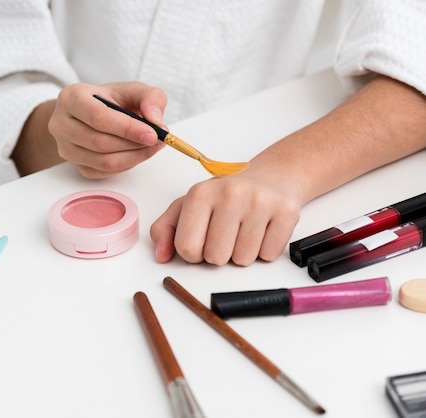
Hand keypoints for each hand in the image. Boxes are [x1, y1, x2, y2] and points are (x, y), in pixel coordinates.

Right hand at [48, 82, 167, 177]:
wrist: (92, 115)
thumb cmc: (112, 101)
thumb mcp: (133, 90)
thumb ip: (150, 97)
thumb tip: (155, 120)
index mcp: (71, 97)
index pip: (98, 117)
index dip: (127, 128)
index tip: (152, 134)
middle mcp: (61, 124)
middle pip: (100, 142)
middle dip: (134, 145)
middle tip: (157, 141)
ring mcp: (65, 148)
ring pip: (103, 162)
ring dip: (133, 157)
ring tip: (151, 147)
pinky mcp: (75, 165)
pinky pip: (104, 172)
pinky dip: (126, 165)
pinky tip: (136, 153)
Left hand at [150, 163, 301, 265]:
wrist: (271, 176)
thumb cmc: (225, 196)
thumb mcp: (188, 205)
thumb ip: (165, 229)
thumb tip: (161, 256)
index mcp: (200, 193)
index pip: (187, 248)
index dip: (193, 253)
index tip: (202, 240)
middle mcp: (230, 194)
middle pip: (215, 257)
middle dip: (219, 254)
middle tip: (226, 234)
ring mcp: (260, 202)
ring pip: (243, 260)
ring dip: (242, 253)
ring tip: (244, 230)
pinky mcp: (287, 212)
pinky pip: (268, 255)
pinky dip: (264, 250)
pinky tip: (262, 230)